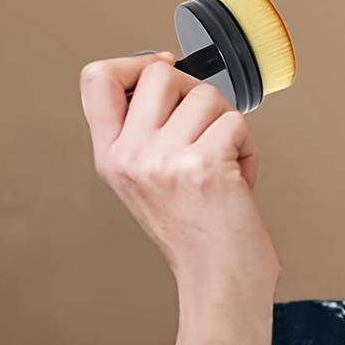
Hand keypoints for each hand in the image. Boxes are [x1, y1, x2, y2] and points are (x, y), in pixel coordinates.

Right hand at [79, 53, 280, 301]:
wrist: (219, 282)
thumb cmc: (196, 237)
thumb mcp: (148, 181)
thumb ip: (144, 132)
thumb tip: (163, 71)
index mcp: (111, 158)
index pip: (96, 80)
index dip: (132, 62)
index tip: (160, 68)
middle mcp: (131, 156)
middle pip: (159, 73)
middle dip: (195, 92)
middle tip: (206, 127)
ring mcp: (165, 159)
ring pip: (206, 96)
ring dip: (227, 127)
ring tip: (223, 164)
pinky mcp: (203, 164)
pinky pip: (236, 123)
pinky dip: (248, 149)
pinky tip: (238, 179)